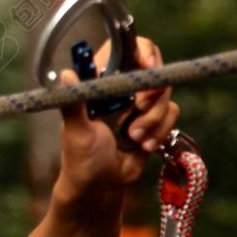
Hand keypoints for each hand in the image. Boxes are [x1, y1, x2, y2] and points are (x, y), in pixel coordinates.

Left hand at [55, 36, 179, 199]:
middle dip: (150, 94)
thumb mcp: (76, 130)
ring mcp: (138, 103)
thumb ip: (73, 102)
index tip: (148, 65)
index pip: (124, 49)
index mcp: (99, 82)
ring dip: (151, 121)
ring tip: (132, 138)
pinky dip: (158, 131)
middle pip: (152, 70)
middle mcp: (120, 87)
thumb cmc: (80, 158)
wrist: (101, 186)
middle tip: (139, 108)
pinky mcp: (153, 119)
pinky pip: (171, 114)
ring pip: (164, 95)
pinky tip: (142, 146)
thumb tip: (65, 74)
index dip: (141, 51)